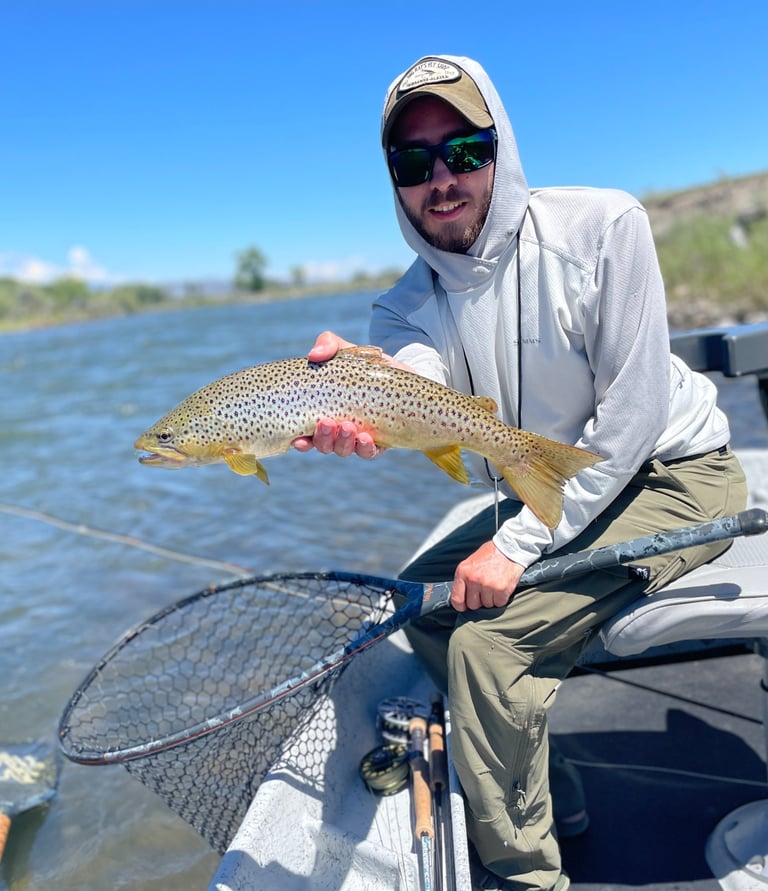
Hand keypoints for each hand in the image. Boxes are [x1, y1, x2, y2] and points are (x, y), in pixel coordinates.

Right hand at [292, 331, 380, 458]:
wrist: (401, 372)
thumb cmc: (365, 364)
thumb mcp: (345, 350)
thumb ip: (327, 345)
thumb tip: (314, 354)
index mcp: (322, 414)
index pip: (306, 434)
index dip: (300, 442)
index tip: (298, 439)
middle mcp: (337, 431)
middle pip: (324, 445)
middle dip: (323, 438)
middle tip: (326, 423)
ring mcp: (357, 438)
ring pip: (344, 450)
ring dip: (342, 442)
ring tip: (347, 427)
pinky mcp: (379, 441)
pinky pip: (369, 452)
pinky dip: (365, 448)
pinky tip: (365, 437)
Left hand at [451, 540, 524, 610]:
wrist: (509, 547)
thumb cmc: (490, 555)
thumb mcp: (471, 562)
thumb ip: (465, 578)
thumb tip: (461, 597)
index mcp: (463, 572)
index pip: (456, 599)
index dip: (461, 606)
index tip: (465, 607)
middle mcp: (474, 579)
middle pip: (473, 605)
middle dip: (479, 601)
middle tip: (485, 591)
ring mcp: (487, 585)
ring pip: (487, 605)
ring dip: (491, 599)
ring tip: (494, 585)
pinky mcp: (501, 589)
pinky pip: (499, 603)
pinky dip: (501, 598)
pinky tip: (502, 587)